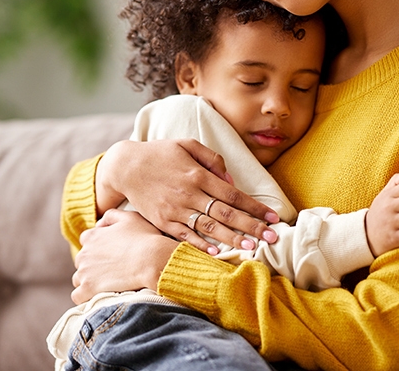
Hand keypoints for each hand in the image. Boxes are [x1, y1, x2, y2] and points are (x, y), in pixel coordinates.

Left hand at [71, 209, 178, 303]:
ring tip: (106, 286)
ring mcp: (85, 271)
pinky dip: (84, 297)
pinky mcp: (88, 288)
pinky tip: (96, 297)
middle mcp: (84, 253)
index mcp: (92, 236)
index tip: (109, 255)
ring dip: (88, 282)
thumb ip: (111, 216)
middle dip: (93, 266)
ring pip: (78, 279)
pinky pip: (77, 296)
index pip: (86, 241)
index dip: (98, 248)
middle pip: (82, 261)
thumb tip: (100, 224)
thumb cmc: (145, 238)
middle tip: (112, 271)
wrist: (152, 260)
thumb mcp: (129, 218)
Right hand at [96, 139, 279, 253]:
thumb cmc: (160, 153)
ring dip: (231, 239)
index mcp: (198, 174)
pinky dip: (200, 244)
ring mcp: (175, 209)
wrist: (126, 166)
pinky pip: (185, 235)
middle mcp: (189, 193)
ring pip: (208, 227)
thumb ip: (212, 160)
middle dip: (251, 227)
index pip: (233, 194)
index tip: (272, 217)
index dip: (255, 207)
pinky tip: (216, 253)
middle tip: (272, 238)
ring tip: (251, 248)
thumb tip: (231, 181)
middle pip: (226, 213)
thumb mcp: (187, 145)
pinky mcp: (163, 221)